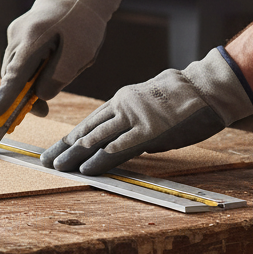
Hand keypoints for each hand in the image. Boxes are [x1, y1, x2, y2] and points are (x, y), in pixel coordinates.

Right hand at [0, 0, 124, 118]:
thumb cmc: (84, 25)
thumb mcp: (81, 54)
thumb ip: (59, 76)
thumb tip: (40, 97)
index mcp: (33, 39)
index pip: (15, 75)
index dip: (5, 96)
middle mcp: (17, 35)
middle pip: (11, 75)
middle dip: (21, 96)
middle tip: (42, 111)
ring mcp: (14, 33)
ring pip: (13, 69)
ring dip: (26, 83)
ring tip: (50, 82)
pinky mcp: (16, 34)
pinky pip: (18, 60)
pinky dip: (27, 71)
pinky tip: (46, 65)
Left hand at [41, 47, 252, 175]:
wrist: (207, 87)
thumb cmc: (183, 100)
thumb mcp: (150, 108)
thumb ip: (135, 127)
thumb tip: (129, 147)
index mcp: (121, 102)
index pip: (89, 122)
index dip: (70, 137)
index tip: (55, 149)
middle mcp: (122, 108)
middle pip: (87, 130)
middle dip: (64, 147)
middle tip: (45, 161)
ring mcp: (135, 118)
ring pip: (97, 138)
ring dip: (76, 155)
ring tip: (58, 166)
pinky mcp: (150, 129)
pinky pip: (122, 145)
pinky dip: (103, 156)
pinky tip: (88, 166)